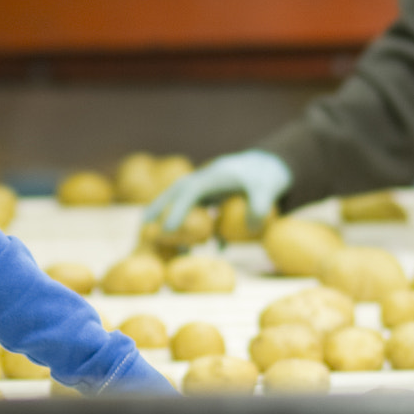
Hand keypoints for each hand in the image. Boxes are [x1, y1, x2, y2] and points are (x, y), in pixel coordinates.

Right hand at [141, 150, 291, 232]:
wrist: (270, 166)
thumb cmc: (267, 176)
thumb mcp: (269, 188)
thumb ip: (261, 205)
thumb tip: (253, 227)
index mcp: (213, 176)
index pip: (190, 193)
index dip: (177, 210)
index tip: (168, 230)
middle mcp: (204, 181)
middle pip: (175, 194)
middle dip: (158, 209)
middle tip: (143, 228)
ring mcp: (205, 189)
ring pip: (180, 203)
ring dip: (169, 219)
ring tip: (162, 242)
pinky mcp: (210, 198)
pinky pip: (193, 212)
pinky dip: (188, 226)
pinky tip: (193, 248)